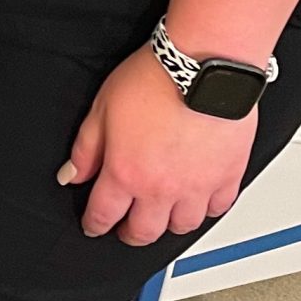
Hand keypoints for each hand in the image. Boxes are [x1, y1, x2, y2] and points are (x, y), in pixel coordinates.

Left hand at [58, 45, 255, 244]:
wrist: (204, 66)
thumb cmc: (155, 79)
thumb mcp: (102, 108)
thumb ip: (86, 148)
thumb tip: (71, 174)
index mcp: (125, 173)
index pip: (103, 215)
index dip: (94, 225)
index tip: (93, 226)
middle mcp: (161, 188)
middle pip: (143, 232)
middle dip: (130, 234)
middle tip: (126, 229)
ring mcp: (197, 186)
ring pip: (182, 226)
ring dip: (168, 224)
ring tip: (161, 215)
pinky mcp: (228, 176)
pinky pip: (218, 208)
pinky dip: (206, 209)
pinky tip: (198, 201)